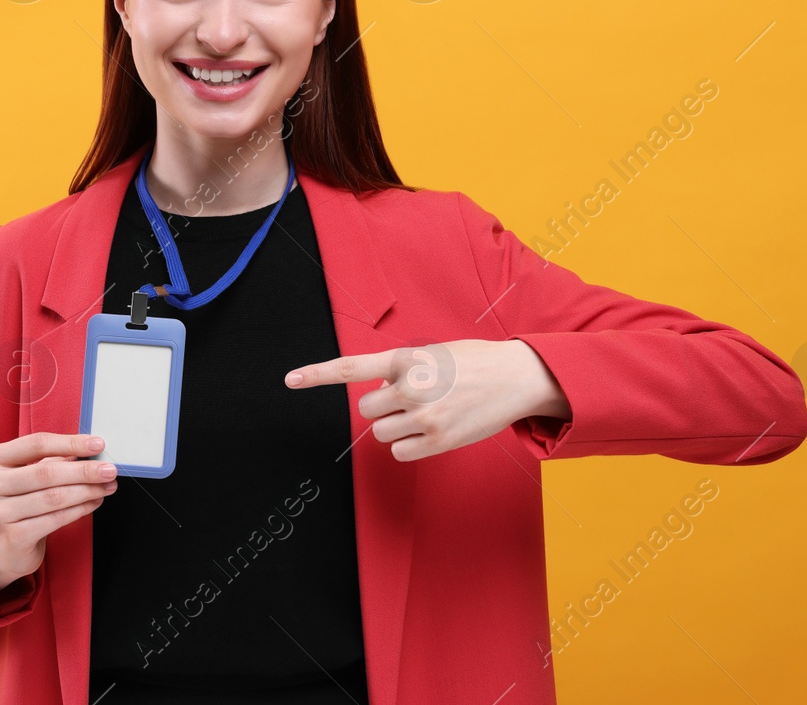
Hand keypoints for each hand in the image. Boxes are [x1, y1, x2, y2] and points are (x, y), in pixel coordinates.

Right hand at [0, 432, 117, 601]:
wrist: (3, 547)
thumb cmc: (20, 502)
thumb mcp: (30, 475)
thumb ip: (55, 460)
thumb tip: (91, 450)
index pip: (37, 444)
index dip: (70, 443)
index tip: (98, 444)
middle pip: (46, 472)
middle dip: (84, 471)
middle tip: (109, 470)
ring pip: (53, 497)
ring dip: (86, 491)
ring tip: (107, 487)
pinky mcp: (12, 537)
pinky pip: (54, 519)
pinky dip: (79, 509)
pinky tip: (94, 503)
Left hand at [284, 339, 571, 461]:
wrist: (517, 377)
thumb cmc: (473, 363)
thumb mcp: (433, 353)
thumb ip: (401, 368)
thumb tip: (378, 391)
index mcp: (407, 358)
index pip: (353, 367)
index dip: (318, 374)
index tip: (289, 379)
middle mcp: (411, 387)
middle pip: (368, 409)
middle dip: (384, 406)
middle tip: (414, 398)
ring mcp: (424, 416)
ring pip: (381, 433)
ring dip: (397, 426)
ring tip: (428, 412)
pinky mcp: (438, 441)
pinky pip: (399, 452)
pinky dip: (409, 446)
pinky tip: (432, 430)